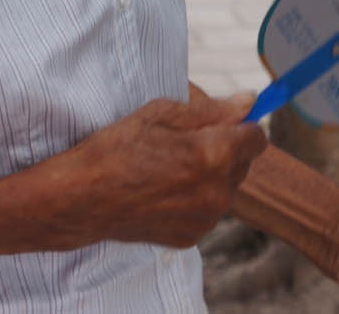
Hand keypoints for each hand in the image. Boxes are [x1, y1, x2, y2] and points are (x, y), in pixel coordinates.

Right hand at [52, 91, 267, 249]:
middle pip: (243, 163)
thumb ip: (214, 109)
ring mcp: (204, 219)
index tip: (228, 120)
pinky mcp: (190, 237)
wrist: (81, 198)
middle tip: (187, 140)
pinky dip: (195, 197)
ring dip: (211, 174)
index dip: (244, 125)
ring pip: (225, 188)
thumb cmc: (118, 148)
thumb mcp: (164, 113)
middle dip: (226, 148)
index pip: (257, 138)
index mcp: (214, 155)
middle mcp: (216, 192)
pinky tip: (165, 188)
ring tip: (172, 165)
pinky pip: (207, 209)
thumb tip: (249, 101)